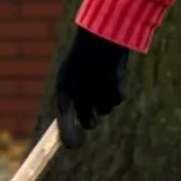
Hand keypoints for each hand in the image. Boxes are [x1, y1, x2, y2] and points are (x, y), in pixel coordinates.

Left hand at [54, 26, 129, 147]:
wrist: (103, 33)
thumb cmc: (84, 54)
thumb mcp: (70, 74)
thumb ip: (71, 98)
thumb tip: (74, 121)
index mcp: (64, 89)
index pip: (63, 120)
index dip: (67, 135)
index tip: (71, 147)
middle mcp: (79, 95)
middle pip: (90, 121)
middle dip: (92, 118)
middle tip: (93, 108)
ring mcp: (97, 94)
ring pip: (105, 109)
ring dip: (105, 99)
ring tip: (102, 77)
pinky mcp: (114, 90)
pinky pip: (117, 99)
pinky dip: (116, 89)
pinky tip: (112, 74)